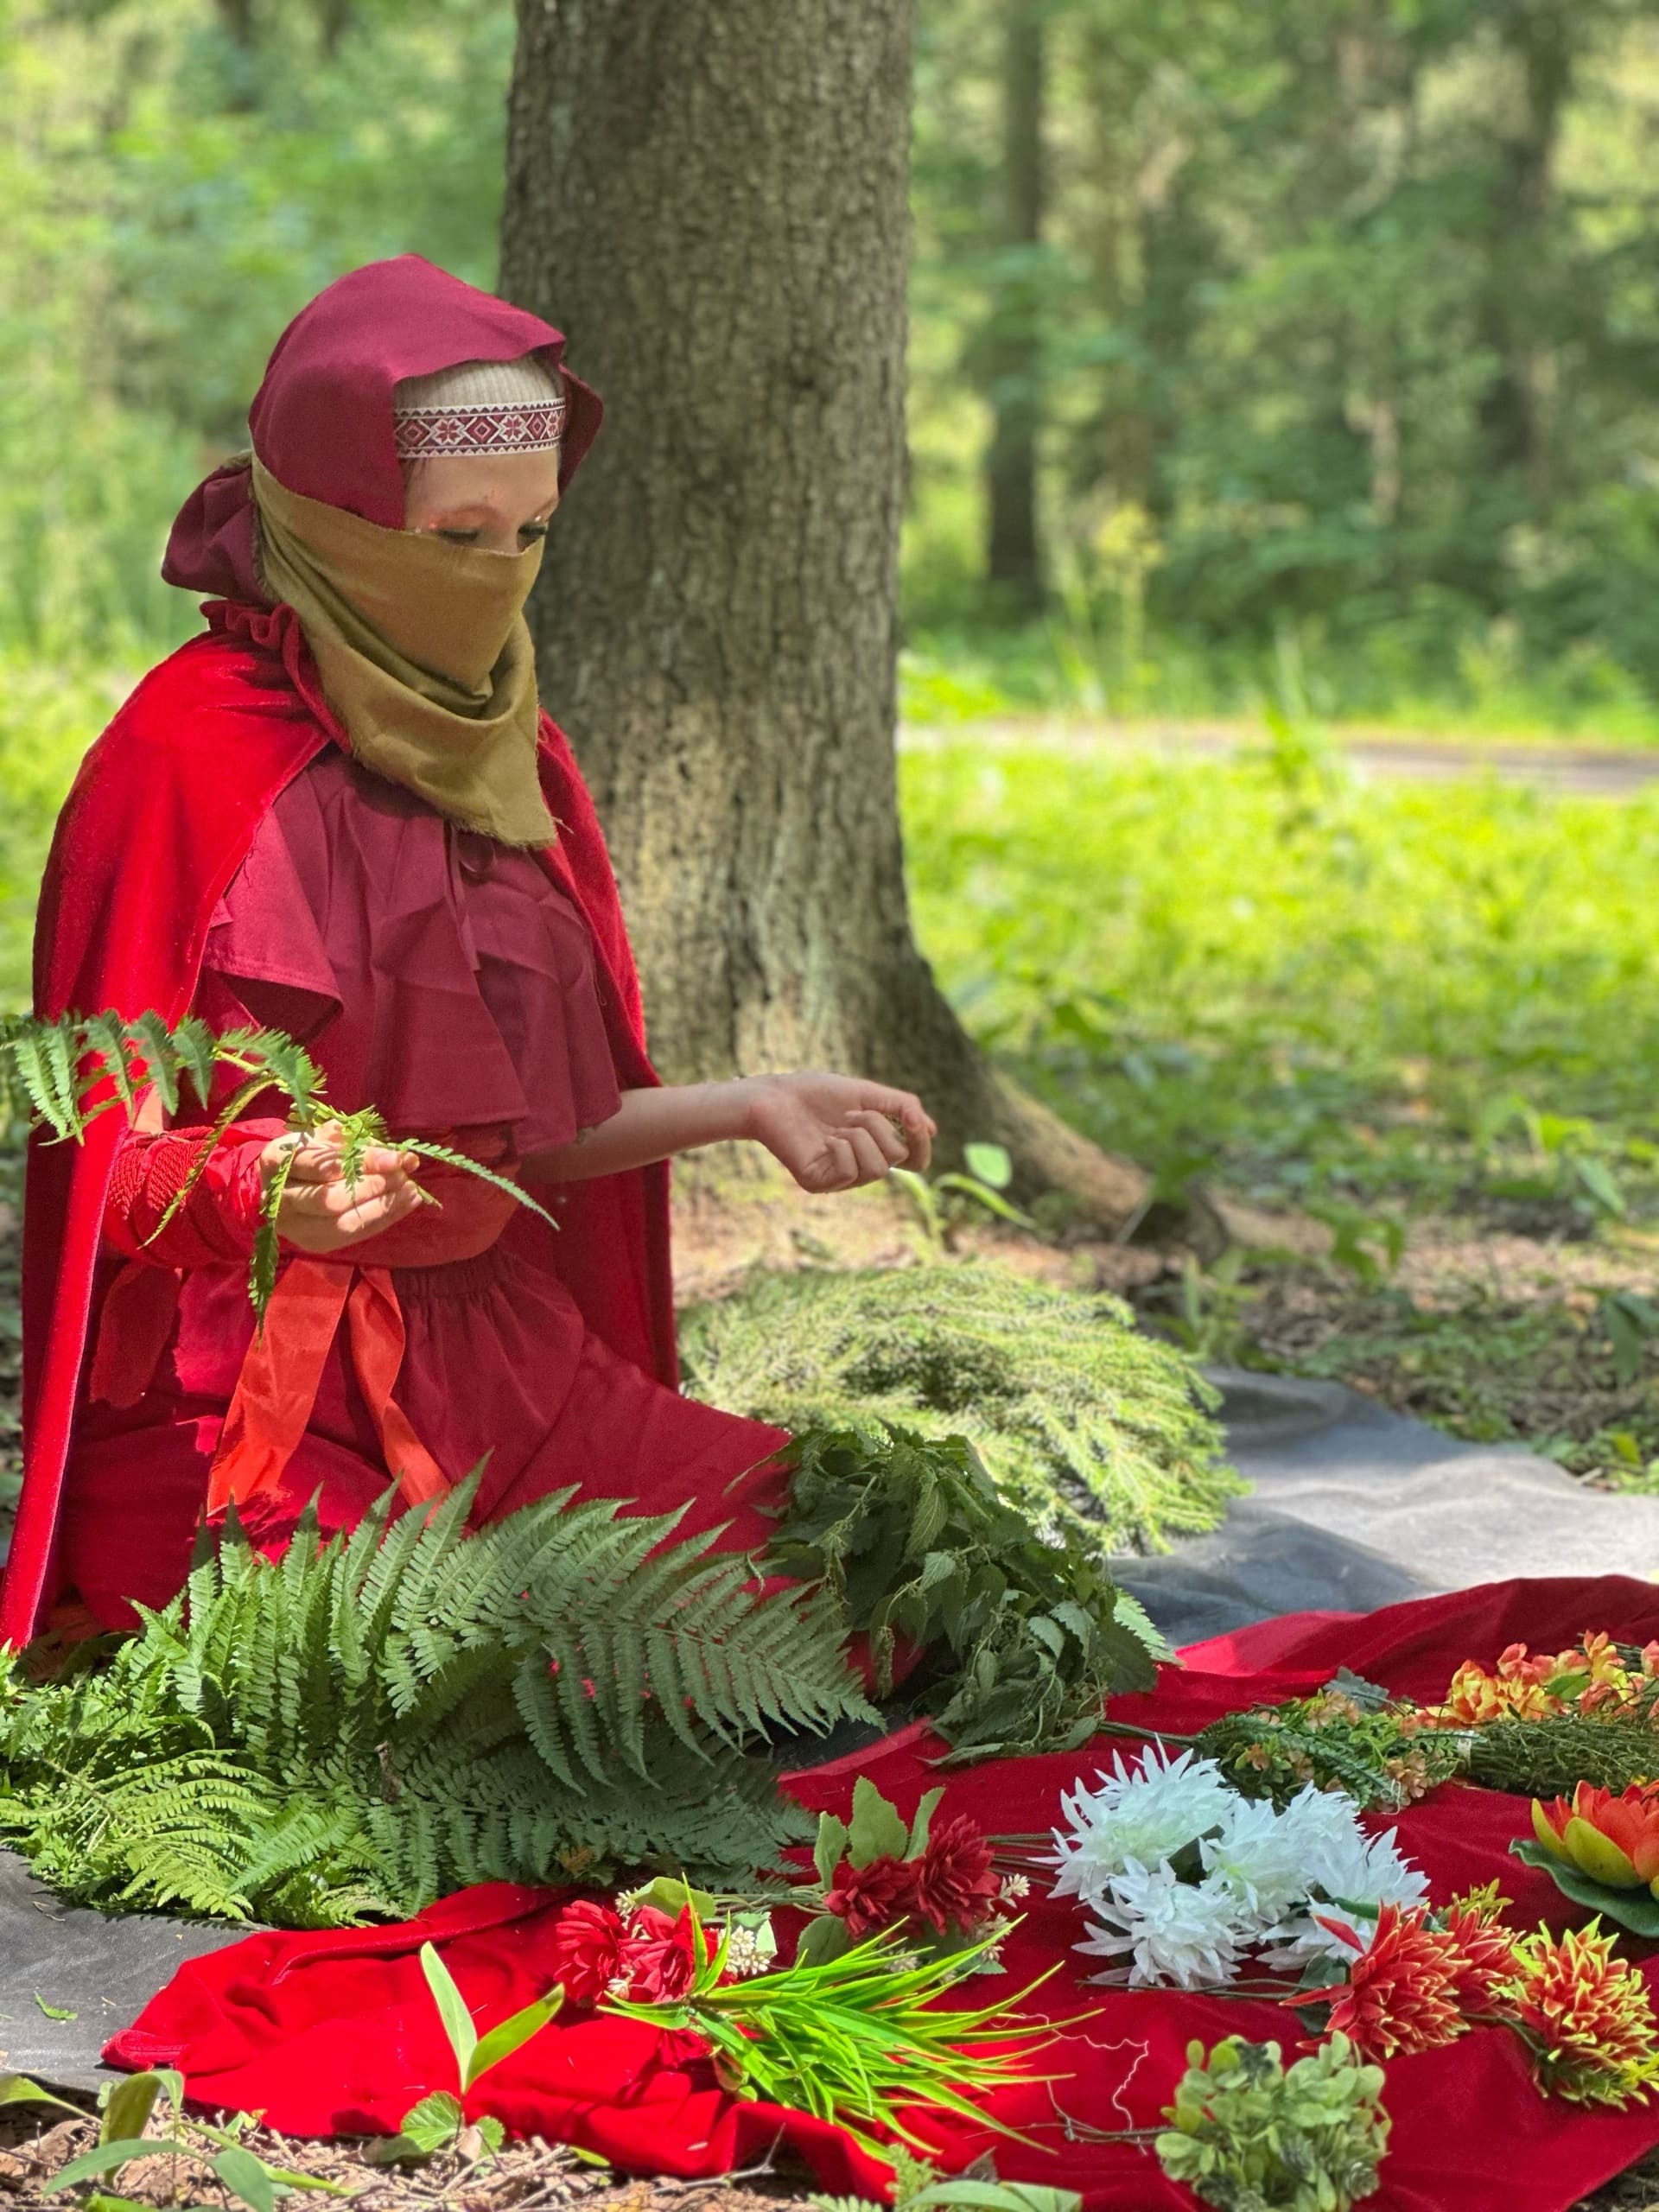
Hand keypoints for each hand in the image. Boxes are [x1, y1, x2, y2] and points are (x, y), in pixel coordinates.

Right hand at [259, 1123, 425, 1254]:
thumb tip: (404, 1158)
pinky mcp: (314, 1243)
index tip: (397, 1158)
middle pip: (330, 1199)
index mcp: (277, 1160)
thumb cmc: (311, 1153)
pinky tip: (405, 1204)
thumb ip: (362, 1145)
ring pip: (342, 1224)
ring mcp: (294, 1226)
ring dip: (383, 1207)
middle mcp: (279, 1197)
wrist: (285, 1183)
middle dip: (374, 1188)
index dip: (365, 1162)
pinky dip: (384, 1220)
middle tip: (403, 1175)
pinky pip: (353, 1236)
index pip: (324, 1165)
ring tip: (410, 1191)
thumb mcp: (329, 1138)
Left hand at [739, 1072, 935, 1194]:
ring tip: (837, 1125)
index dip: (921, 1144)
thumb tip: (932, 1129)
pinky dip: (841, 1148)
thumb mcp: (866, 1094)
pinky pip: (850, 1171)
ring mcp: (840, 1179)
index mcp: (874, 1148)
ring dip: (861, 1136)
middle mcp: (860, 1168)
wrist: (773, 1096)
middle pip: (898, 1158)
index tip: (914, 1121)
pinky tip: (824, 1140)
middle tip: (849, 1114)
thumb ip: (900, 1107)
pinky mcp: (820, 1184)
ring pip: (878, 1168)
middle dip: (878, 1126)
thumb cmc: (816, 1093)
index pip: (914, 1161)